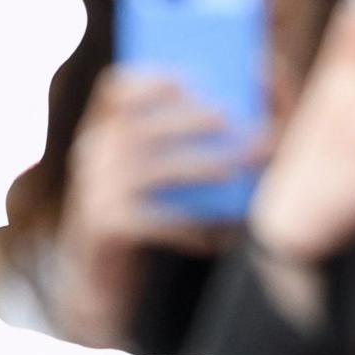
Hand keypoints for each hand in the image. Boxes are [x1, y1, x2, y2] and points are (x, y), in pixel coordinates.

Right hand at [56, 67, 253, 347]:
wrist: (99, 276)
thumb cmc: (146, 209)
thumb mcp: (154, 169)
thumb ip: (194, 129)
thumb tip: (261, 79)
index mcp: (105, 128)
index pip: (116, 88)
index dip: (152, 78)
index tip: (189, 78)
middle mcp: (92, 153)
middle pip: (140, 125)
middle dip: (189, 120)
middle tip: (232, 120)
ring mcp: (94, 191)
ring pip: (150, 170)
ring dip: (197, 167)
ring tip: (234, 173)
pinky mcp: (104, 228)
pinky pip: (152, 221)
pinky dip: (188, 226)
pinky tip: (220, 235)